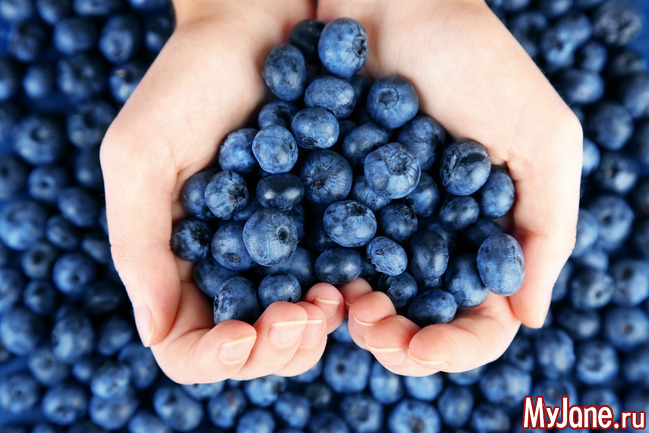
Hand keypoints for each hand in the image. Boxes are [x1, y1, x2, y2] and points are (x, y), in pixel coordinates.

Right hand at [100, 0, 344, 383]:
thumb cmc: (189, 84)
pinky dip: (347, 296)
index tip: (244, 334)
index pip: (188, 344)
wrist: (258, 28)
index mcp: (179, 261)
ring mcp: (281, 251)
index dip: (216, 357)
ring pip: (297, 326)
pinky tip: (354, 281)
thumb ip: (138, 244)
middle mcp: (230, 266)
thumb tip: (152, 332)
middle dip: (276, 349)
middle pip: (251, 347)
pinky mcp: (325, 225)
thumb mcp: (141, 156)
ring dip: (315, 331)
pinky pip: (337, 280)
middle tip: (302, 316)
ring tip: (332, 299)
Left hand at [318, 0, 581, 374]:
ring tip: (346, 306)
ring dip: (361, 321)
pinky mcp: (337, 197)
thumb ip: (549, 229)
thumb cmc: (474, 62)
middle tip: (374, 328)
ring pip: (376, 299)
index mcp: (487, 233)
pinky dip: (327, 279)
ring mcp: (385, 220)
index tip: (424, 344)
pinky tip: (320, 280)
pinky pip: (332, 254)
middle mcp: (436, 236)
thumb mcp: (542, 139)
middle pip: (423, 320)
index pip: (482, 318)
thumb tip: (530, 318)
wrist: (393, 3)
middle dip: (401, 342)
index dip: (457, 346)